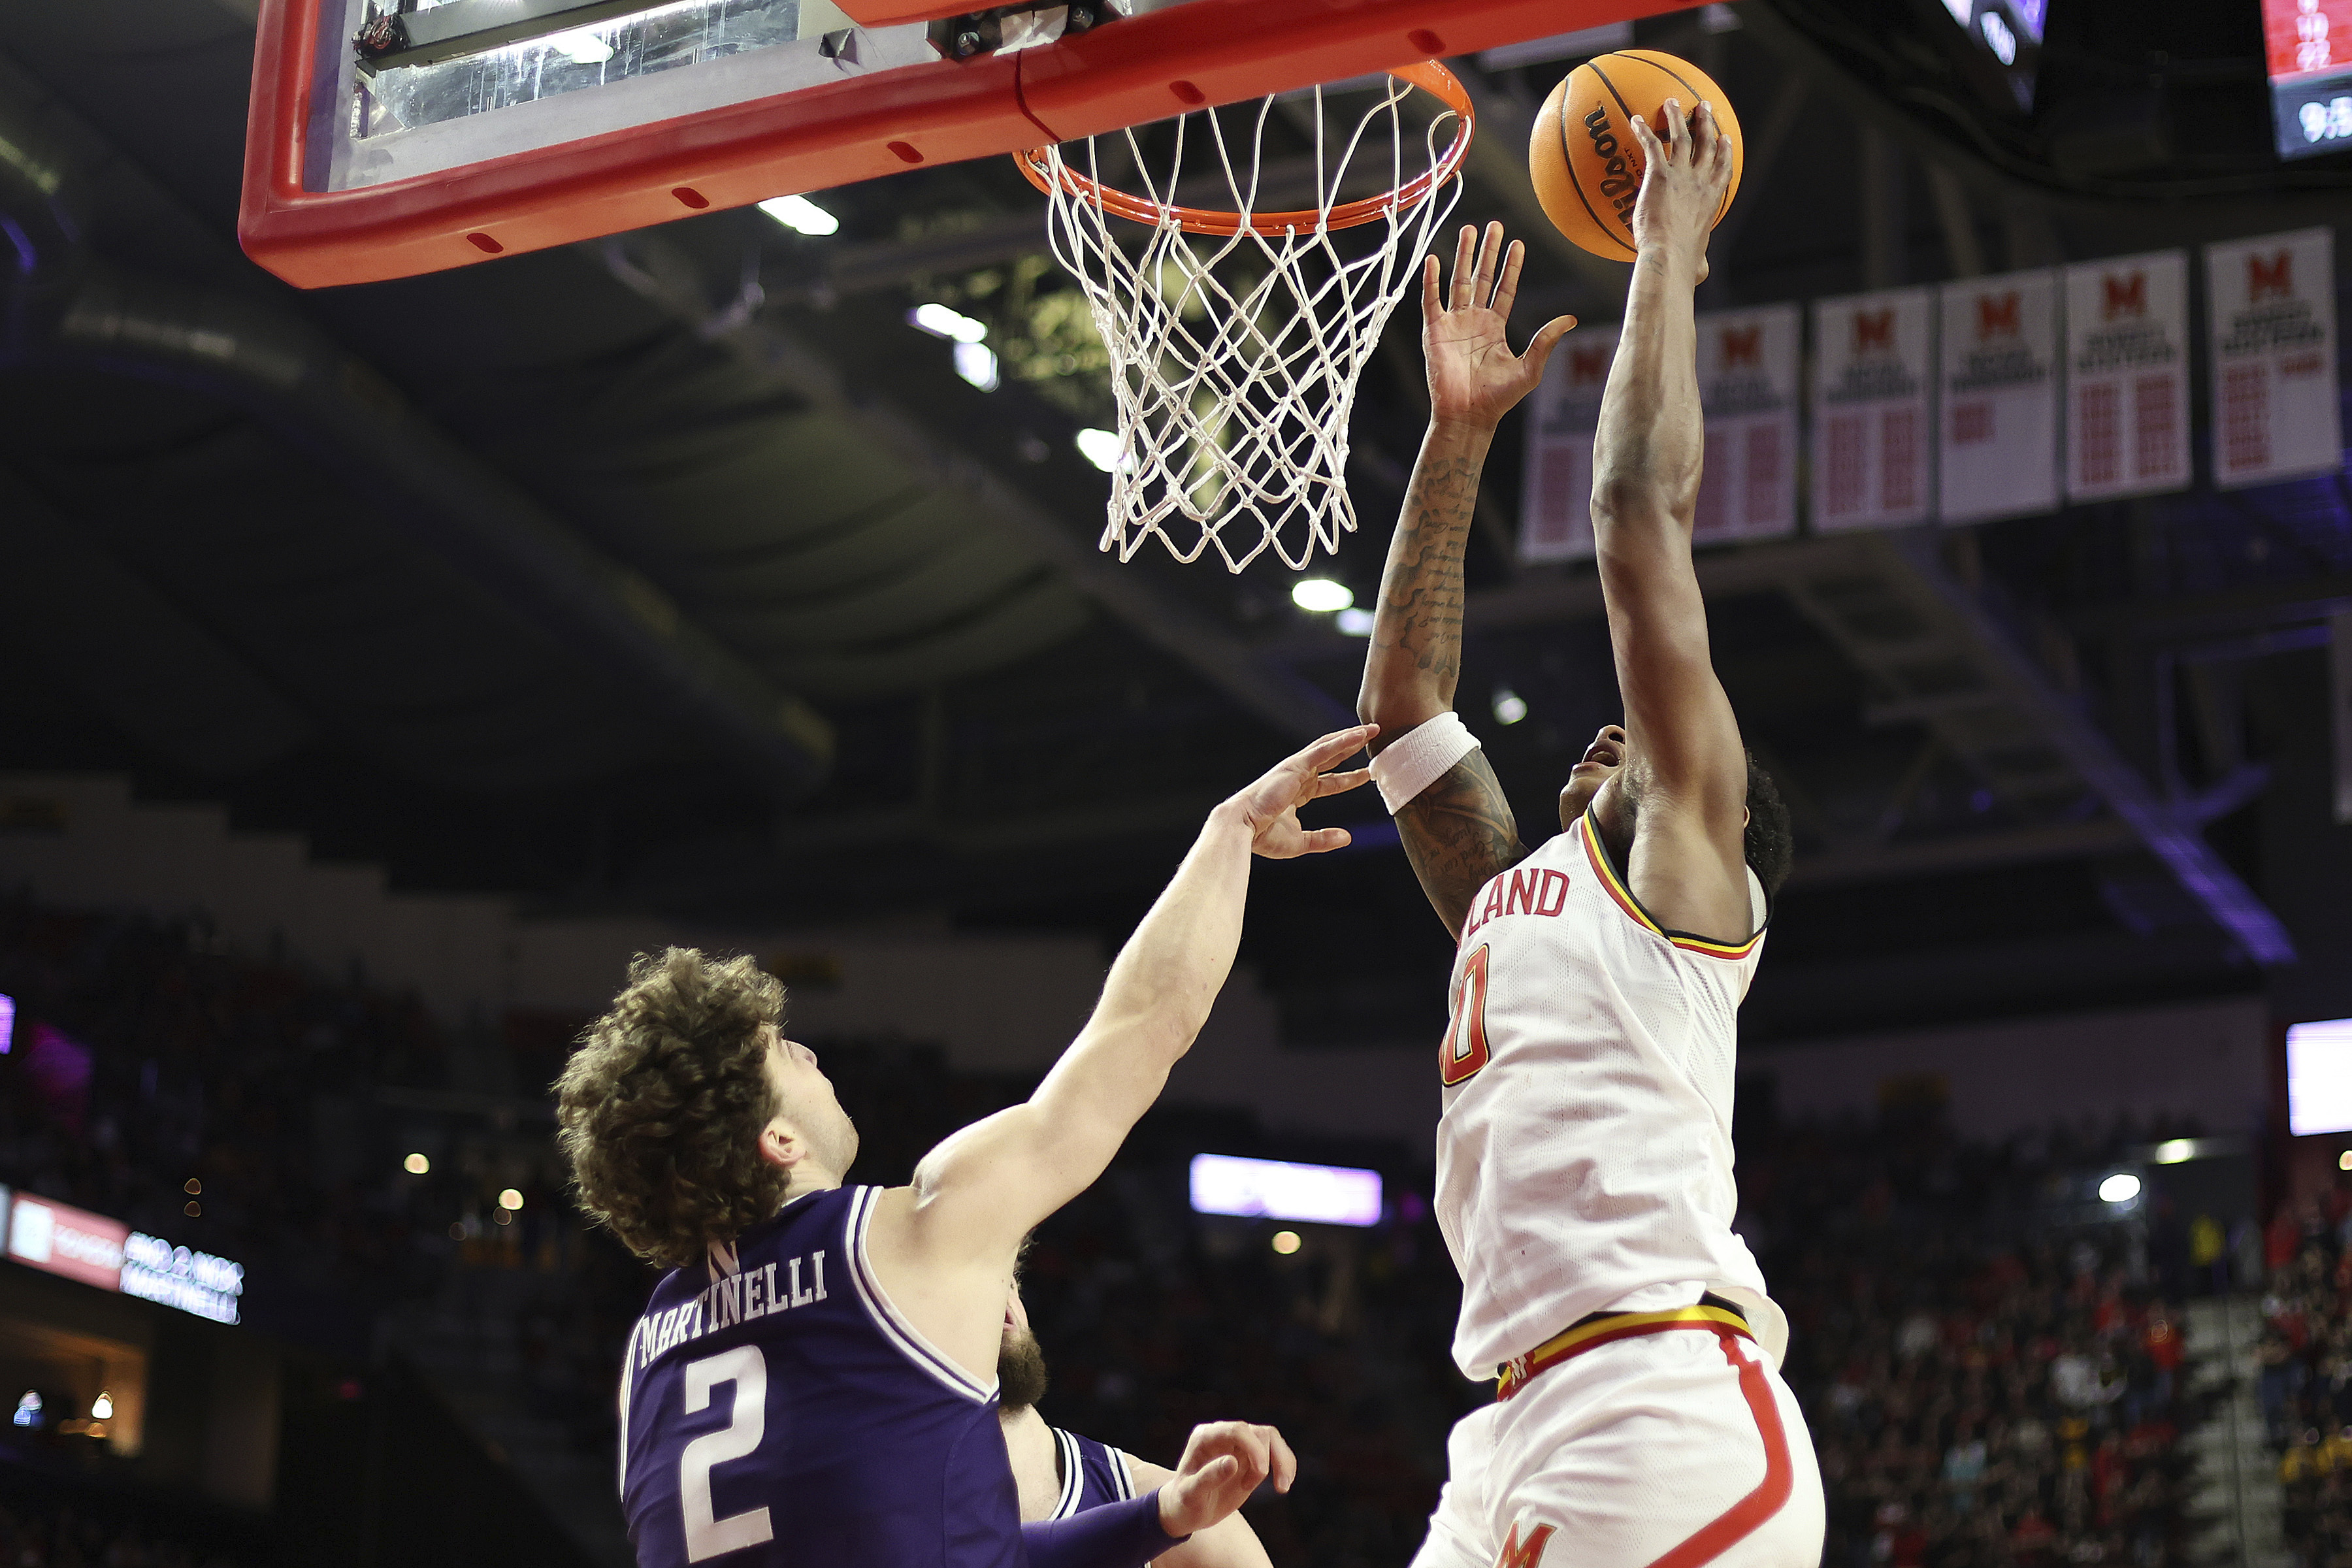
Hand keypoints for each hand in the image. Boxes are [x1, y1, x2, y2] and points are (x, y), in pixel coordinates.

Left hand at [1157, 1421, 1295, 1537]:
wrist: (1188, 1511)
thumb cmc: (1184, 1503)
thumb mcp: (1191, 1495)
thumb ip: (1208, 1477)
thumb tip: (1232, 1462)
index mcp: (1205, 1437)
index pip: (1237, 1430)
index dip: (1254, 1448)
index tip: (1262, 1473)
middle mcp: (1223, 1435)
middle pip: (1258, 1433)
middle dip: (1268, 1459)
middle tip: (1258, 1487)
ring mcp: (1238, 1444)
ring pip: (1271, 1438)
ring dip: (1282, 1461)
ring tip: (1282, 1488)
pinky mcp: (1251, 1456)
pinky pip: (1275, 1451)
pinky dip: (1285, 1465)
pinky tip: (1284, 1485)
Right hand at [1220, 724, 1376, 858]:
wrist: (1243, 828)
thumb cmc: (1263, 836)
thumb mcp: (1300, 842)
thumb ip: (1323, 839)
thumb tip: (1347, 838)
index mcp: (1297, 793)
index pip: (1329, 782)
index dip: (1349, 778)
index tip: (1367, 774)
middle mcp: (1298, 777)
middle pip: (1331, 758)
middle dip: (1352, 749)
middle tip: (1372, 740)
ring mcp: (1296, 769)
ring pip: (1329, 747)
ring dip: (1351, 738)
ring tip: (1372, 729)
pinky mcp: (1295, 765)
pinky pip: (1324, 750)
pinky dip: (1342, 741)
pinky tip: (1359, 735)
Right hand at [1422, 222, 1576, 434]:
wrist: (1468, 415)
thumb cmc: (1499, 398)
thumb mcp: (1530, 367)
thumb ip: (1546, 340)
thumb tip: (1572, 318)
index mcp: (1495, 327)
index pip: (1504, 289)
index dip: (1511, 266)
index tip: (1518, 243)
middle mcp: (1474, 320)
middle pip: (1481, 277)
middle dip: (1488, 251)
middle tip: (1494, 225)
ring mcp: (1453, 323)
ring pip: (1458, 281)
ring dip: (1463, 256)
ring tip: (1469, 229)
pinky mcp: (1434, 331)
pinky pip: (1431, 300)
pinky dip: (1431, 280)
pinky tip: (1433, 259)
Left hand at [1626, 98, 1733, 284]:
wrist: (1669, 258)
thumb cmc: (1682, 265)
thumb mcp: (1697, 263)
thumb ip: (1699, 263)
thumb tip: (1700, 273)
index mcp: (1711, 201)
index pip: (1722, 171)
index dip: (1724, 153)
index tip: (1726, 139)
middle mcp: (1701, 183)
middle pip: (1707, 146)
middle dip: (1706, 124)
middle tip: (1704, 108)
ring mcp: (1682, 176)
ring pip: (1682, 138)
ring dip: (1678, 117)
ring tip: (1672, 102)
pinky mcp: (1661, 176)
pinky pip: (1652, 146)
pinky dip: (1644, 131)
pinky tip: (1634, 120)